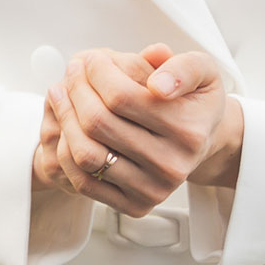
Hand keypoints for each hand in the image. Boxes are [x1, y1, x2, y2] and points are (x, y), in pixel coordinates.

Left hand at [43, 44, 242, 217]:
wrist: (203, 141)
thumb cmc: (194, 101)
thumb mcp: (202, 71)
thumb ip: (183, 68)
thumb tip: (158, 85)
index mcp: (189, 129)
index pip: (121, 96)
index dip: (96, 72)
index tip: (91, 58)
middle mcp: (172, 164)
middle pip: (98, 123)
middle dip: (76, 89)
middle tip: (72, 71)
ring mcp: (153, 189)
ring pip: (86, 153)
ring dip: (65, 117)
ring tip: (61, 93)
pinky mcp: (136, 206)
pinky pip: (85, 181)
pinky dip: (66, 150)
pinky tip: (66, 124)